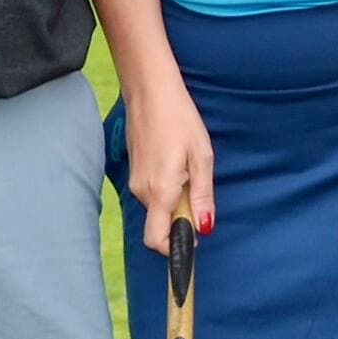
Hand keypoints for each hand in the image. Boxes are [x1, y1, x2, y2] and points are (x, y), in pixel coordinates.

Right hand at [124, 82, 214, 254]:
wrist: (149, 90)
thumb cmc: (179, 119)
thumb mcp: (202, 157)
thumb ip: (202, 196)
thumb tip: (204, 228)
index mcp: (161, 191)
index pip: (158, 240)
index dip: (175, 248)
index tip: (194, 238)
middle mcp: (143, 192)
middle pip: (160, 225)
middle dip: (180, 219)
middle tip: (197, 187)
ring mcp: (135, 181)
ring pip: (157, 207)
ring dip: (174, 199)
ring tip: (187, 167)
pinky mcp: (134, 171)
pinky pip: (151, 192)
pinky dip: (165, 187)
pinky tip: (175, 160)